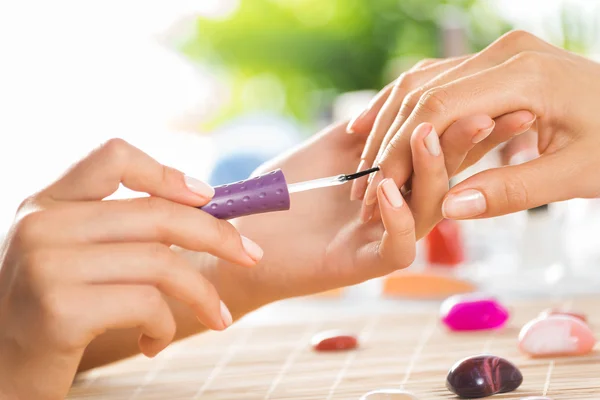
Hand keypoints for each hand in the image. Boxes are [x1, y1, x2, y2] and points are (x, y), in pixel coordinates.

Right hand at [0, 139, 261, 398]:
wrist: (1, 372)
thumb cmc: (56, 313)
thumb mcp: (77, 257)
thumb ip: (122, 229)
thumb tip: (208, 204)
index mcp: (48, 203)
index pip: (113, 157)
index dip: (168, 173)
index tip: (208, 196)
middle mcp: (42, 225)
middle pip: (158, 214)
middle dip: (219, 235)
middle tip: (252, 255)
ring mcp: (47, 265)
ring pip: (162, 262)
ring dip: (202, 295)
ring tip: (217, 318)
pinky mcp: (59, 309)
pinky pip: (147, 304)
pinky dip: (166, 326)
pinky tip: (154, 342)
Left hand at [216, 117, 499, 306]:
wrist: (244, 233)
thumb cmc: (284, 190)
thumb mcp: (329, 148)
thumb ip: (367, 128)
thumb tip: (406, 100)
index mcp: (395, 181)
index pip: (439, 151)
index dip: (466, 126)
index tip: (494, 96)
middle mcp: (399, 210)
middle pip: (446, 179)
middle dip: (467, 146)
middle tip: (487, 113)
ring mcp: (384, 238)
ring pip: (429, 211)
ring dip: (431, 172)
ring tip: (427, 136)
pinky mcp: (364, 265)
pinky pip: (398, 247)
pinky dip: (398, 217)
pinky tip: (389, 188)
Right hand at [352, 30, 599, 219]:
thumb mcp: (577, 174)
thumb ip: (512, 191)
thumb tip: (450, 209)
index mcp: (524, 75)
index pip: (439, 108)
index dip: (402, 150)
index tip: (380, 188)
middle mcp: (505, 53)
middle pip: (423, 93)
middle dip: (388, 142)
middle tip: (365, 187)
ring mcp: (499, 54)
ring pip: (422, 83)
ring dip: (388, 122)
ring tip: (362, 161)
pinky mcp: (496, 63)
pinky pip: (437, 80)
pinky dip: (405, 105)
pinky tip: (380, 125)